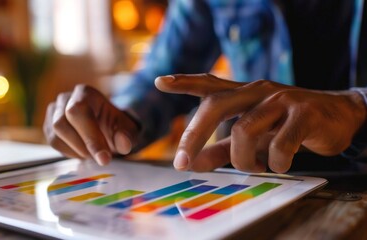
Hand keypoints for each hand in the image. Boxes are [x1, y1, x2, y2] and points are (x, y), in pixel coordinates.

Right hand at [43, 85, 139, 165]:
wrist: (105, 127)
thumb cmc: (115, 126)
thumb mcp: (127, 129)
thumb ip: (126, 135)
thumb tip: (124, 144)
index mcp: (85, 93)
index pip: (79, 112)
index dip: (90, 137)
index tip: (104, 158)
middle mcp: (65, 98)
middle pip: (61, 123)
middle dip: (82, 146)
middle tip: (100, 158)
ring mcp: (54, 111)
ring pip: (55, 136)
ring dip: (76, 151)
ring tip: (93, 153)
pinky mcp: (48, 125)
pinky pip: (53, 142)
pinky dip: (69, 152)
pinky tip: (83, 152)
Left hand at [155, 74, 366, 172]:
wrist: (339, 116)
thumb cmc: (287, 125)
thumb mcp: (253, 136)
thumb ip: (221, 149)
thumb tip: (192, 163)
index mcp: (243, 94)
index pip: (209, 85)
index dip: (184, 82)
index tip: (159, 82)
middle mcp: (258, 91)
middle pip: (215, 105)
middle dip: (193, 136)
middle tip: (181, 164)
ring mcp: (281, 100)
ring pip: (244, 130)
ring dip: (242, 159)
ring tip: (253, 167)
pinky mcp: (304, 113)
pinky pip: (280, 144)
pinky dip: (276, 162)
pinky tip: (280, 164)